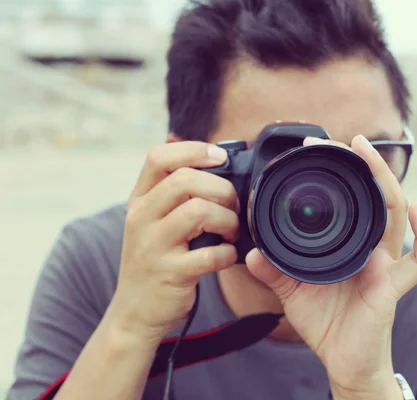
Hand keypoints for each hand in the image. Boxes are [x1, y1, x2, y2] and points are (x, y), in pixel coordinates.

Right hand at [107, 141, 239, 345]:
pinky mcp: (169, 274)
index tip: (220, 157)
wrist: (134, 313)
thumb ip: (177, 196)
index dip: (193, 150)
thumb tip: (223, 168)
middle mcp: (141, 218)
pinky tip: (226, 257)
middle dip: (222, 189)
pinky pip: (209, 254)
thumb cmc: (156, 260)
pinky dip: (227, 253)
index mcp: (139, 200)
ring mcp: (153, 247)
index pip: (158, 158)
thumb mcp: (154, 222)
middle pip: (185, 181)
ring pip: (198, 212)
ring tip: (232, 232)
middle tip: (233, 207)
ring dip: (228, 220)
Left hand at [246, 134, 416, 398]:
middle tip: (350, 141)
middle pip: (379, 196)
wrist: (344, 361)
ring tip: (371, 154)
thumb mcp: (292, 292)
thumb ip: (273, 272)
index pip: (354, 201)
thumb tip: (250, 253)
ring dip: (387, 181)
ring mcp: (386, 264)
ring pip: (396, 214)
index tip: (320, 151)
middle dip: (368, 166)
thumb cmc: (326, 323)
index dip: (343, 175)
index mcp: (351, 245)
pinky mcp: (393, 286)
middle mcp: (373, 248)